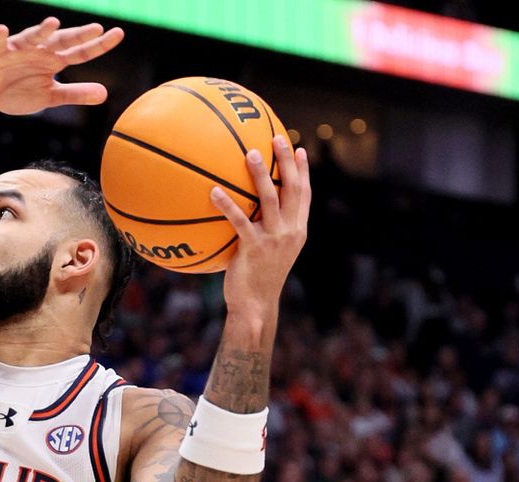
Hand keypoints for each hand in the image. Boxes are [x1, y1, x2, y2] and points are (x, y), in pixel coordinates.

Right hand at [0, 17, 123, 114]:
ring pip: (32, 37)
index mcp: (53, 61)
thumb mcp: (49, 97)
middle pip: (61, 41)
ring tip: (53, 23)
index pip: (80, 52)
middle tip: (96, 28)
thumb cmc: (16, 90)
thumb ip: (74, 94)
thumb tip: (104, 94)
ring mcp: (17, 50)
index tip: (118, 34)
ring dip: (41, 31)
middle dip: (77, 35)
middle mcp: (39, 51)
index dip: (98, 45)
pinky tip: (2, 30)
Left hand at [210, 137, 309, 320]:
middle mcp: (291, 231)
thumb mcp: (269, 251)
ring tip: (249, 152)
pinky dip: (227, 204)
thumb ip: (266, 228)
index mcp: (298, 230)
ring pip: (270, 199)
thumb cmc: (258, 278)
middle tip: (276, 138)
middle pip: (293, 189)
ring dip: (260, 174)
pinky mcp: (254, 248)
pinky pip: (240, 221)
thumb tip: (247, 208)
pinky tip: (213, 191)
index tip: (298, 149)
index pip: (305, 195)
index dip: (302, 171)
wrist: (256, 305)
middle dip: (286, 161)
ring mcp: (275, 239)